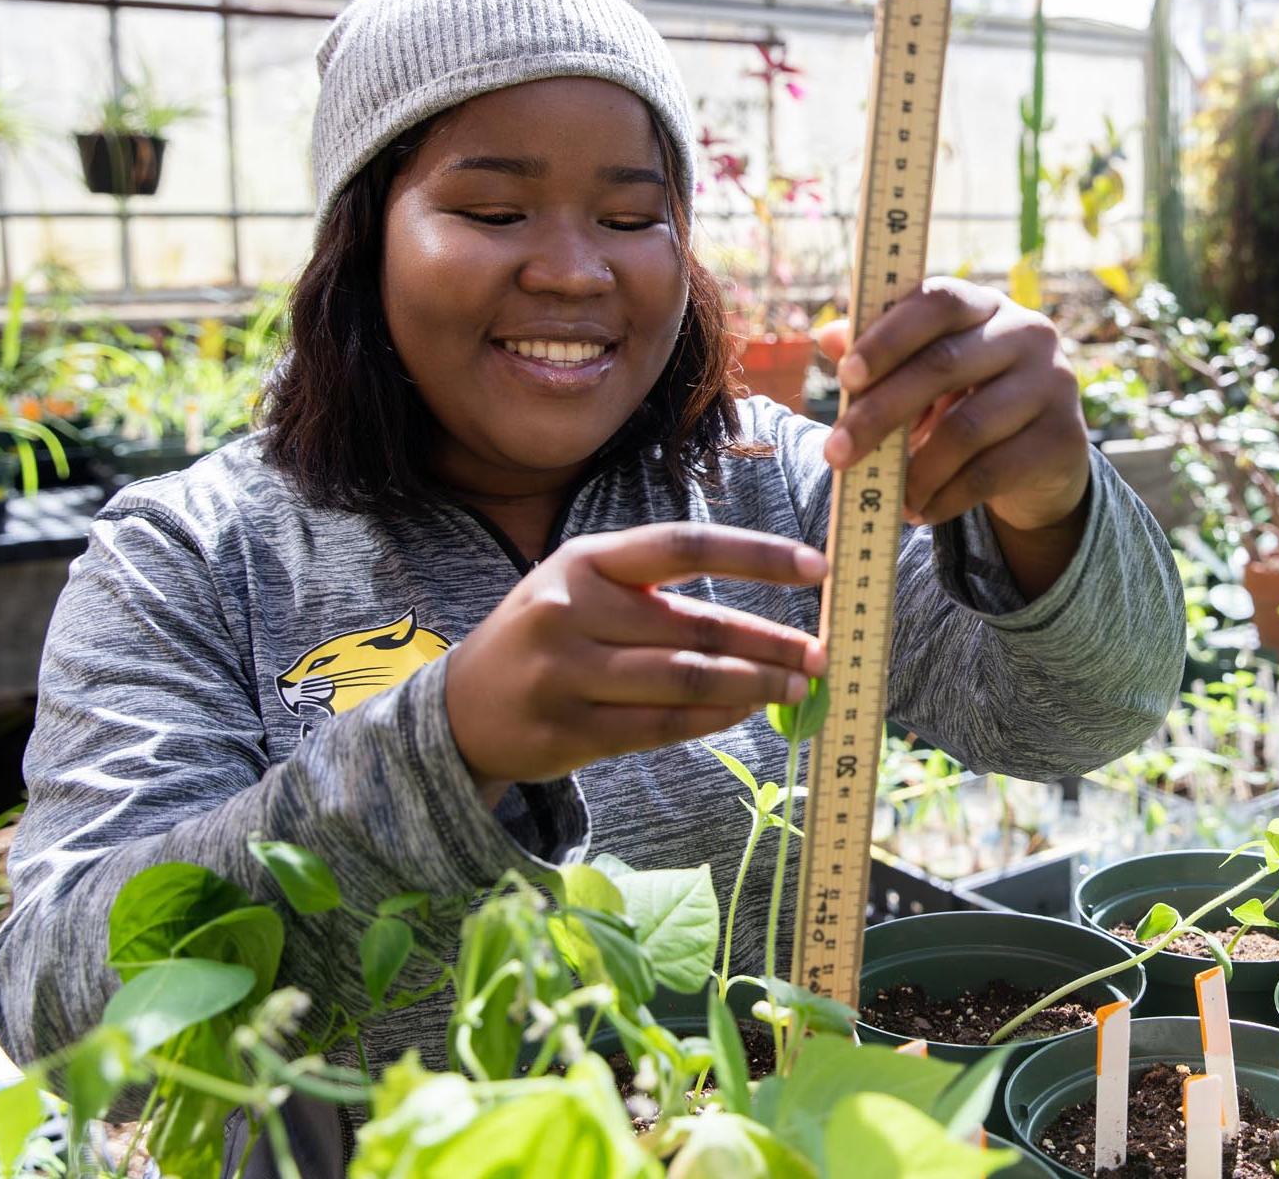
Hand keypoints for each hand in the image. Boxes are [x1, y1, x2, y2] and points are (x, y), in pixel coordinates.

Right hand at [443, 523, 826, 795]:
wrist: (458, 708)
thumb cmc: (546, 635)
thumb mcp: (582, 587)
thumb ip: (656, 592)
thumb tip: (762, 618)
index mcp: (585, 559)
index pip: (685, 546)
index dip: (756, 556)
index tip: (816, 568)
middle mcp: (571, 609)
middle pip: (696, 626)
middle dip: (770, 643)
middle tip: (819, 656)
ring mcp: (565, 674)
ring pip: (684, 680)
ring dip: (753, 686)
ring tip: (797, 687)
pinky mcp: (568, 732)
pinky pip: (660, 726)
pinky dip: (713, 720)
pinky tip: (747, 713)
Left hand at [815, 277, 1089, 533]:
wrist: (1041, 462)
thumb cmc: (967, 404)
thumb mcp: (926, 377)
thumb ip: (881, 356)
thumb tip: (829, 336)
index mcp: (985, 305)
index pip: (938, 300)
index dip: (889, 335)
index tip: (845, 375)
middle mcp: (1028, 333)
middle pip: (944, 365)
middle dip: (880, 413)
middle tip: (836, 454)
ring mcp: (1054, 384)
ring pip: (966, 428)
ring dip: (915, 471)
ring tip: (888, 498)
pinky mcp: (1065, 438)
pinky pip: (990, 473)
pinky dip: (945, 498)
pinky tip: (920, 512)